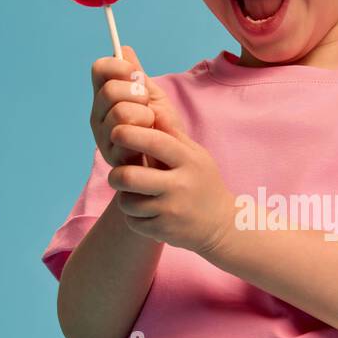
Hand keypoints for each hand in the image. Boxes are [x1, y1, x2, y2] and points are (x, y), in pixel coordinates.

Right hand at [90, 45, 186, 169]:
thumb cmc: (162, 129)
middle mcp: (98, 114)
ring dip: (144, 116)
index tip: (137, 76)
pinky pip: (126, 135)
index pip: (100, 69)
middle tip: (147, 106)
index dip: (120, 67)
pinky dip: (144, 134)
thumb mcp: (153, 97)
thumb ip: (137, 76)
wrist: (172, 160)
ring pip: (120, 112)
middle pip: (110, 90)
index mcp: (105, 96)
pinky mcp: (111, 155)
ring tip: (149, 126)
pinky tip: (146, 141)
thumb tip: (124, 49)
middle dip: (137, 95)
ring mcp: (102, 135)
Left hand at [108, 115, 236, 256]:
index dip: (131, 135)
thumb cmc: (202, 182)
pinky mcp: (163, 231)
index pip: (155, 142)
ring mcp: (171, 211)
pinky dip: (134, 217)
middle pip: (129, 177)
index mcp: (189, 161)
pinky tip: (148, 212)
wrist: (221, 225)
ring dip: (126, 198)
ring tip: (136, 195)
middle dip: (116, 175)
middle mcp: (181, 185)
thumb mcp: (196, 155)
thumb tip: (150, 106)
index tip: (115, 131)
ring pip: (127, 202)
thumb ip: (172, 133)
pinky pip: (132, 221)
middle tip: (117, 175)